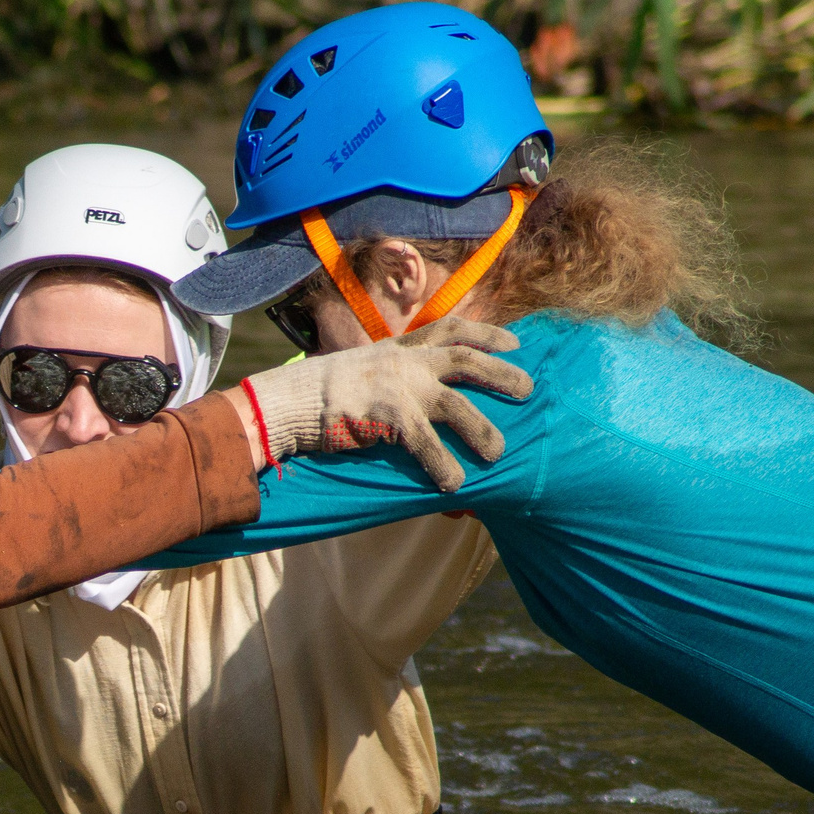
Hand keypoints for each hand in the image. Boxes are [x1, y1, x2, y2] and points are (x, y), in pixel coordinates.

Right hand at [239, 318, 529, 489]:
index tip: (514, 344)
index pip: (450, 329)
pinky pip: (426, 444)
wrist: (284, 402)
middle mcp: (402, 362)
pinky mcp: (387, 416)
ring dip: (482, 428)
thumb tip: (410, 402)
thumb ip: (389, 376)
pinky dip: (444, 465)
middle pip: (465, 360)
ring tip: (498, 452)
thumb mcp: (360, 370)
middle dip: (501, 373)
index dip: (486, 334)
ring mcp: (396, 387)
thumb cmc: (317, 394)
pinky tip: (455, 483)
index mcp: (397, 349)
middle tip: (528, 390)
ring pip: (456, 404)